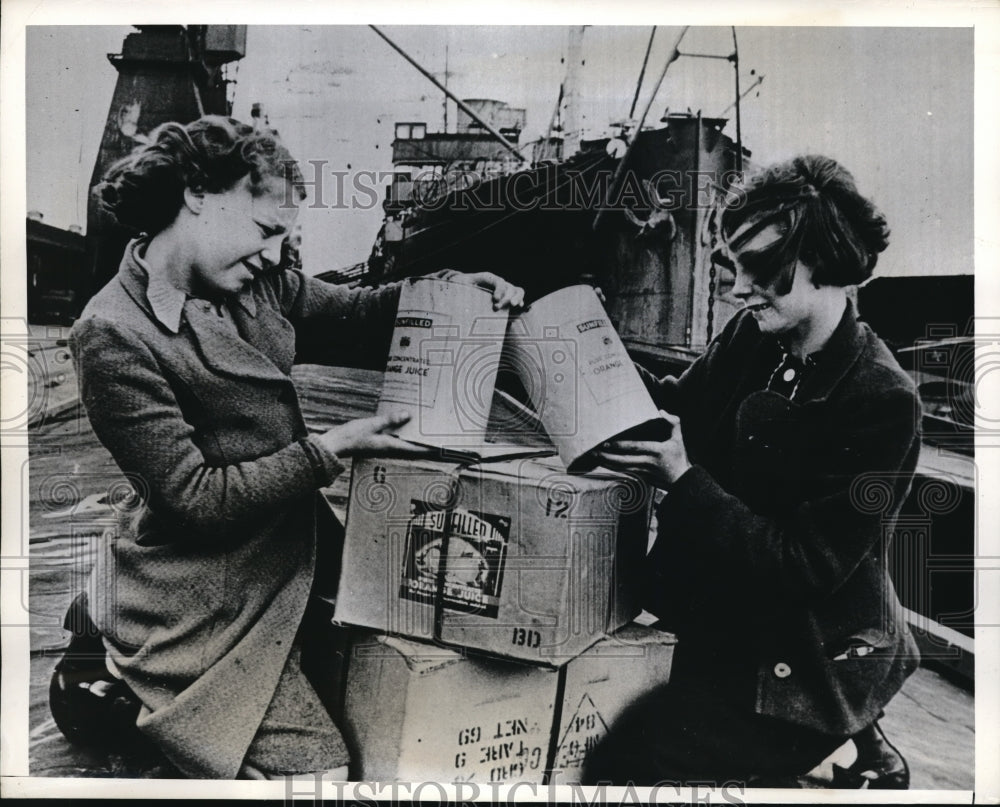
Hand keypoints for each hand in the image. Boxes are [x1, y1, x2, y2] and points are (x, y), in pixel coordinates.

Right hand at [314, 411, 436, 458]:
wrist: (335, 444)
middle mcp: (389, 448)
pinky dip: (404, 433)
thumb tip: (407, 415)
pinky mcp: (379, 442)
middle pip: (413, 447)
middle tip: (439, 436)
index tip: (442, 447)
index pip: (415, 448)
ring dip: (415, 438)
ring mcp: (384, 447)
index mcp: (390, 446)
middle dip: (425, 443)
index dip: (429, 448)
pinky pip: (396, 439)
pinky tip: (406, 425)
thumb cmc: (351, 436)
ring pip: (405, 443)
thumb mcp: (371, 424)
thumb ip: (389, 420)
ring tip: (427, 430)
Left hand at [450, 271, 524, 310]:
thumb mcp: (460, 286)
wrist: (463, 291)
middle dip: (505, 298)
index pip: (497, 281)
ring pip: (516, 290)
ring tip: (514, 305)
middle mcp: (498, 283)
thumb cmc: (462, 288)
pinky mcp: (507, 298)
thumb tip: (462, 293)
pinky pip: (518, 296)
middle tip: (496, 308)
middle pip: (508, 287)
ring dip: (517, 297)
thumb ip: (463, 288)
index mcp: (487, 278)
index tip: (495, 300)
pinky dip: (520, 300)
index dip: (499, 289)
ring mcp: (504, 290)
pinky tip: (518, 306)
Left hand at [590, 412, 690, 488]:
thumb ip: (673, 423)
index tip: (608, 444)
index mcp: (657, 451)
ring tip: (596, 457)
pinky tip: (605, 464)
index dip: (621, 445)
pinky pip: (625, 473)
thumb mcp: (678, 438)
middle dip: (608, 457)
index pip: (636, 447)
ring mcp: (644, 472)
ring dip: (608, 463)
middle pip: (624, 460)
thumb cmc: (678, 457)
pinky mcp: (642, 478)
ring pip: (622, 468)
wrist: (682, 480)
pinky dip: (614, 469)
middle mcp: (649, 462)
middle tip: (595, 452)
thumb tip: (661, 411)